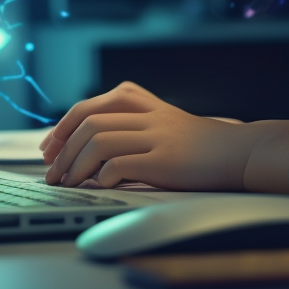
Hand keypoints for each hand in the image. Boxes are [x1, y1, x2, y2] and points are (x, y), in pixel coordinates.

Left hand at [39, 81, 251, 190]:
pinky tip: (98, 186)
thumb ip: (131, 125)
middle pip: (89, 122)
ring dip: (75, 164)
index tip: (49, 147)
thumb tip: (87, 146)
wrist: (238, 152)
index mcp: (143, 102)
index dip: (63, 127)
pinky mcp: (164, 160)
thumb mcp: (164, 123)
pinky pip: (120, 164)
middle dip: (63, 148)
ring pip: (99, 140)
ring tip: (68, 183)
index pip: (89, 106)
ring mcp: (156, 136)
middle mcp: (147, 114)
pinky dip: (101, 176)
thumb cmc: (200, 145)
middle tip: (51, 170)